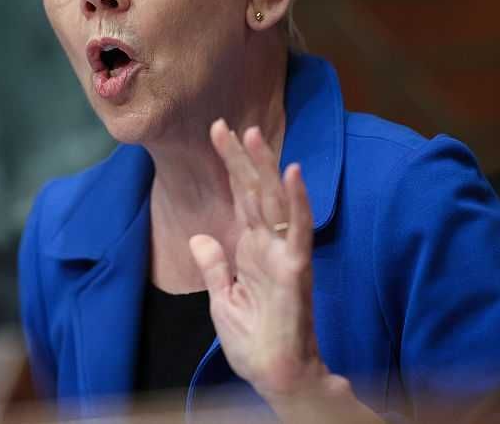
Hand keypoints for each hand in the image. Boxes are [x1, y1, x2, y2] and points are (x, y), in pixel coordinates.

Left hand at [189, 119, 323, 399]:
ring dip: (265, 168)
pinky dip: (298, 201)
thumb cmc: (254, 342)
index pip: (241, 198)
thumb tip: (200, 237)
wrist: (274, 375)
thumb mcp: (222, 299)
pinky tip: (292, 173)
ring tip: (253, 135)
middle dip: (241, 158)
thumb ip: (214, 266)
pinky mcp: (296, 269)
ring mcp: (284, 254)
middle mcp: (269, 245)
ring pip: (274, 201)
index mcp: (252, 249)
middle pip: (254, 192)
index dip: (231, 166)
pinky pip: (298, 230)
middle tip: (227, 124)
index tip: (217, 133)